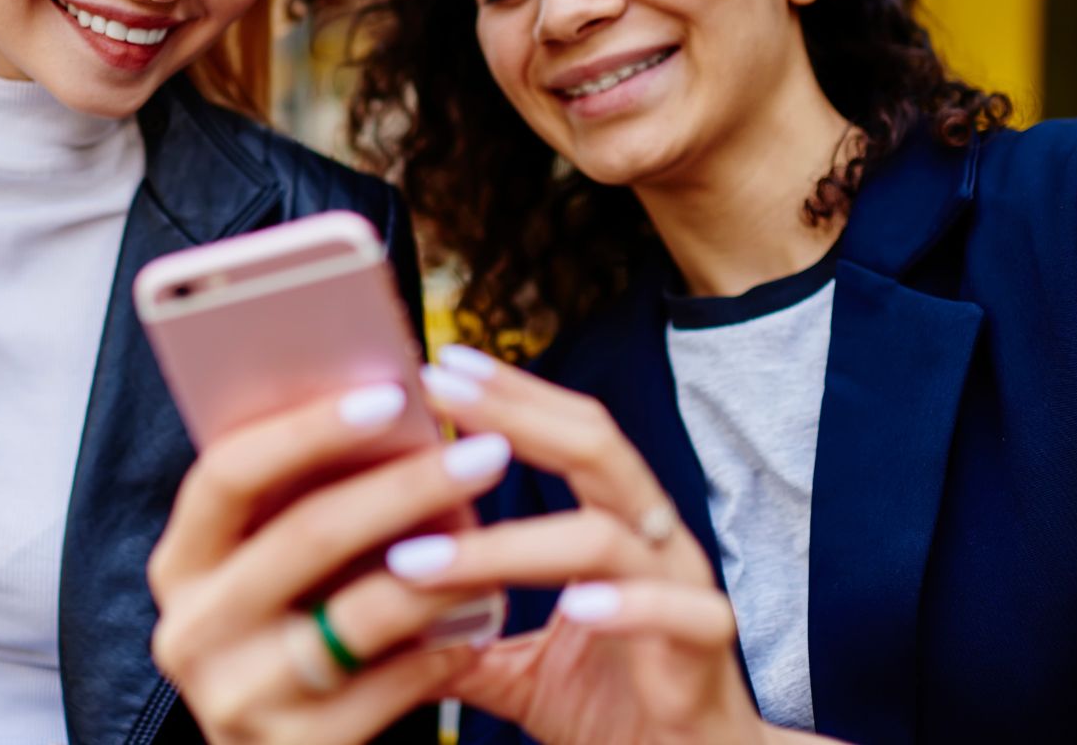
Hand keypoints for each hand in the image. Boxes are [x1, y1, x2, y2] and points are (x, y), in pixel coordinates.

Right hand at [147, 380, 506, 744]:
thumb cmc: (291, 638)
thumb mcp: (268, 572)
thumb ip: (301, 503)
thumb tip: (396, 405)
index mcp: (183, 563)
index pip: (228, 474)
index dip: (307, 430)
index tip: (393, 394)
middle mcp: (192, 630)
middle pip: (307, 535)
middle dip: (407, 487)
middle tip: (487, 454)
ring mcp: (237, 698)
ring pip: (358, 616)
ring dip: (443, 571)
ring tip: (504, 541)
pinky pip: (390, 690)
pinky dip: (443, 653)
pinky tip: (480, 629)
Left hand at [389, 347, 822, 744]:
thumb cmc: (614, 712)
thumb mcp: (517, 668)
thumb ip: (459, 632)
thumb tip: (369, 606)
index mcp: (618, 530)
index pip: (570, 436)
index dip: (512, 395)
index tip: (438, 366)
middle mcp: (656, 545)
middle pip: (595, 450)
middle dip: (516, 412)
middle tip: (440, 386)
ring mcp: (687, 594)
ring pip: (609, 539)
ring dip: (512, 543)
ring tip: (426, 558)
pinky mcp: (707, 658)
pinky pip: (683, 615)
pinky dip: (628, 607)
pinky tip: (574, 606)